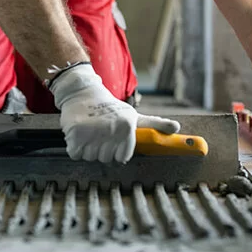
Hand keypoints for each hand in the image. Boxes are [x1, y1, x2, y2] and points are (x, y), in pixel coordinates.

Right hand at [49, 63, 179, 163]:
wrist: (82, 92)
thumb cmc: (110, 108)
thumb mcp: (133, 115)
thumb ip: (155, 125)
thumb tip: (177, 128)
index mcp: (127, 127)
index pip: (122, 158)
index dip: (116, 150)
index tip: (113, 138)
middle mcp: (111, 130)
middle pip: (106, 159)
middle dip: (101, 149)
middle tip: (100, 133)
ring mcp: (92, 132)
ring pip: (90, 157)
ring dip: (88, 148)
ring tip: (90, 132)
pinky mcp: (75, 133)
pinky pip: (76, 154)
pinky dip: (75, 147)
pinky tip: (80, 134)